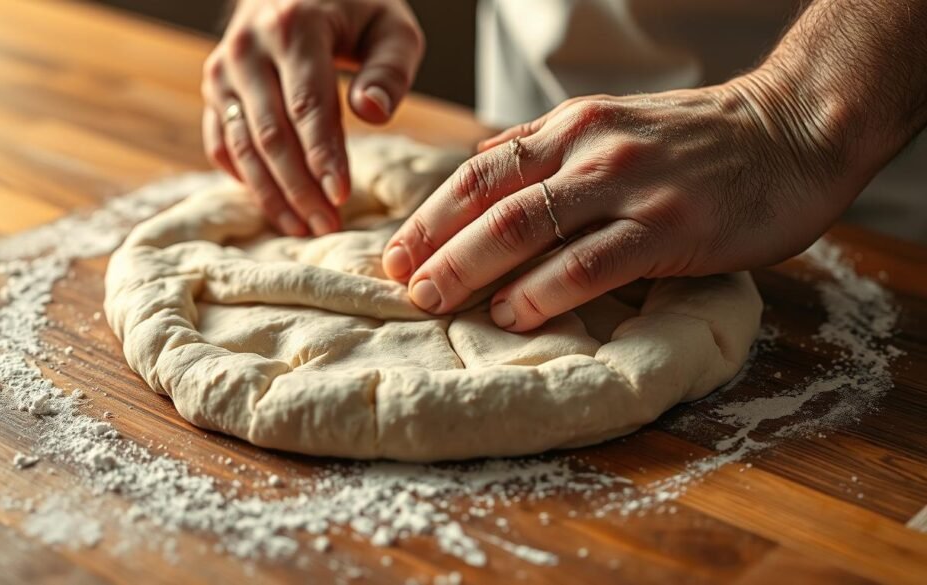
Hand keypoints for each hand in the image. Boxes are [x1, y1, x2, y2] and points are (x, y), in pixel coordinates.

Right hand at [202, 0, 422, 235]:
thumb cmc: (353, 9)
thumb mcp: (390, 26)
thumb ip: (390, 69)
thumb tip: (373, 114)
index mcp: (293, 27)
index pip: (307, 106)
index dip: (323, 156)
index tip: (340, 196)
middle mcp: (247, 50)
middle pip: (271, 135)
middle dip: (300, 188)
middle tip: (326, 224)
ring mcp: (223, 72)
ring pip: (242, 147)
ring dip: (272, 194)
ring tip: (304, 226)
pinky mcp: (214, 91)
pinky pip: (221, 145)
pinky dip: (246, 180)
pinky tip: (276, 206)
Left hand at [382, 71, 856, 330]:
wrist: (791, 130)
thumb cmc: (697, 141)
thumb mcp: (611, 125)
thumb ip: (547, 151)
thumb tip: (482, 171)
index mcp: (570, 128)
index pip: (479, 172)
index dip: (430, 215)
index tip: (394, 253)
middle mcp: (589, 149)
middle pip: (490, 201)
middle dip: (436, 247)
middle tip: (403, 287)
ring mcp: (629, 185)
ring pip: (528, 226)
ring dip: (472, 268)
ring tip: (437, 302)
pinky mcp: (669, 225)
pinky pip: (591, 261)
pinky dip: (545, 291)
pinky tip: (514, 314)